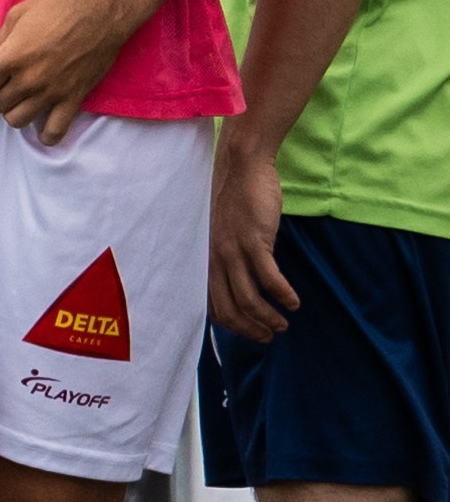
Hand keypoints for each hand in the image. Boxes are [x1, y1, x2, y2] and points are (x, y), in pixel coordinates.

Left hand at [0, 0, 126, 140]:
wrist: (102, 10)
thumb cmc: (58, 6)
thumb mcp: (18, 15)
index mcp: (11, 57)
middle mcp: (28, 79)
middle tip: (4, 83)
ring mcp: (51, 92)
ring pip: (17, 120)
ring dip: (14, 111)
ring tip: (21, 98)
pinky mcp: (73, 99)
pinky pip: (56, 131)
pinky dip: (47, 135)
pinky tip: (43, 128)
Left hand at [208, 129, 295, 341]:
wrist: (242, 166)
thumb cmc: (237, 199)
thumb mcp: (226, 233)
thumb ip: (229, 256)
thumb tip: (245, 280)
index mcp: (207, 259)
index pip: (213, 305)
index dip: (232, 325)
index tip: (251, 332)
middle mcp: (216, 259)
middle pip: (229, 309)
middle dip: (250, 328)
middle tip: (270, 336)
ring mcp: (234, 251)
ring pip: (248, 299)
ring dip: (267, 317)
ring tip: (283, 324)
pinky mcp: (255, 240)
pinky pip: (269, 278)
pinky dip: (282, 295)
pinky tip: (294, 302)